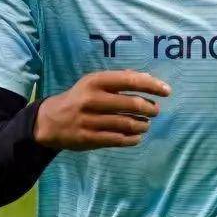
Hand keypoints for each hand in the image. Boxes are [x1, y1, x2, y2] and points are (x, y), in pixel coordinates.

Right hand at [33, 69, 170, 150]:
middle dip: (149, 108)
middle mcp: (92, 99)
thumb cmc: (79, 98)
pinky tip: (137, 136)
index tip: (166, 91)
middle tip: (155, 110)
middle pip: (131, 104)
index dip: (151, 85)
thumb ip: (119, 79)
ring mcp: (89, 120)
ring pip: (126, 123)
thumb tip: (147, 77)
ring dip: (142, 124)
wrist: (50, 121)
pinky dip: (132, 138)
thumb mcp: (94, 83)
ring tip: (146, 124)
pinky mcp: (88, 138)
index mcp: (95, 81)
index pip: (130, 80)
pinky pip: (117, 139)